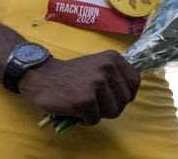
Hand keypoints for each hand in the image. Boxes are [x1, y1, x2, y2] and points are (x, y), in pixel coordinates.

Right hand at [19, 50, 140, 125]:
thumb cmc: (70, 74)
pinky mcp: (86, 99)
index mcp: (113, 58)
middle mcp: (108, 69)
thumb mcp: (97, 65)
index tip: (116, 98)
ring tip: (86, 106)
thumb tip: (129, 94)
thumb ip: (114, 75)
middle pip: (124, 101)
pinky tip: (76, 110)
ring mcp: (97, 84)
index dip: (128, 94)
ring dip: (98, 114)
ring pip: (112, 112)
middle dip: (111, 107)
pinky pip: (95, 119)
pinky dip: (85, 120)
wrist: (42, 76)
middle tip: (96, 105)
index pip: (135, 81)